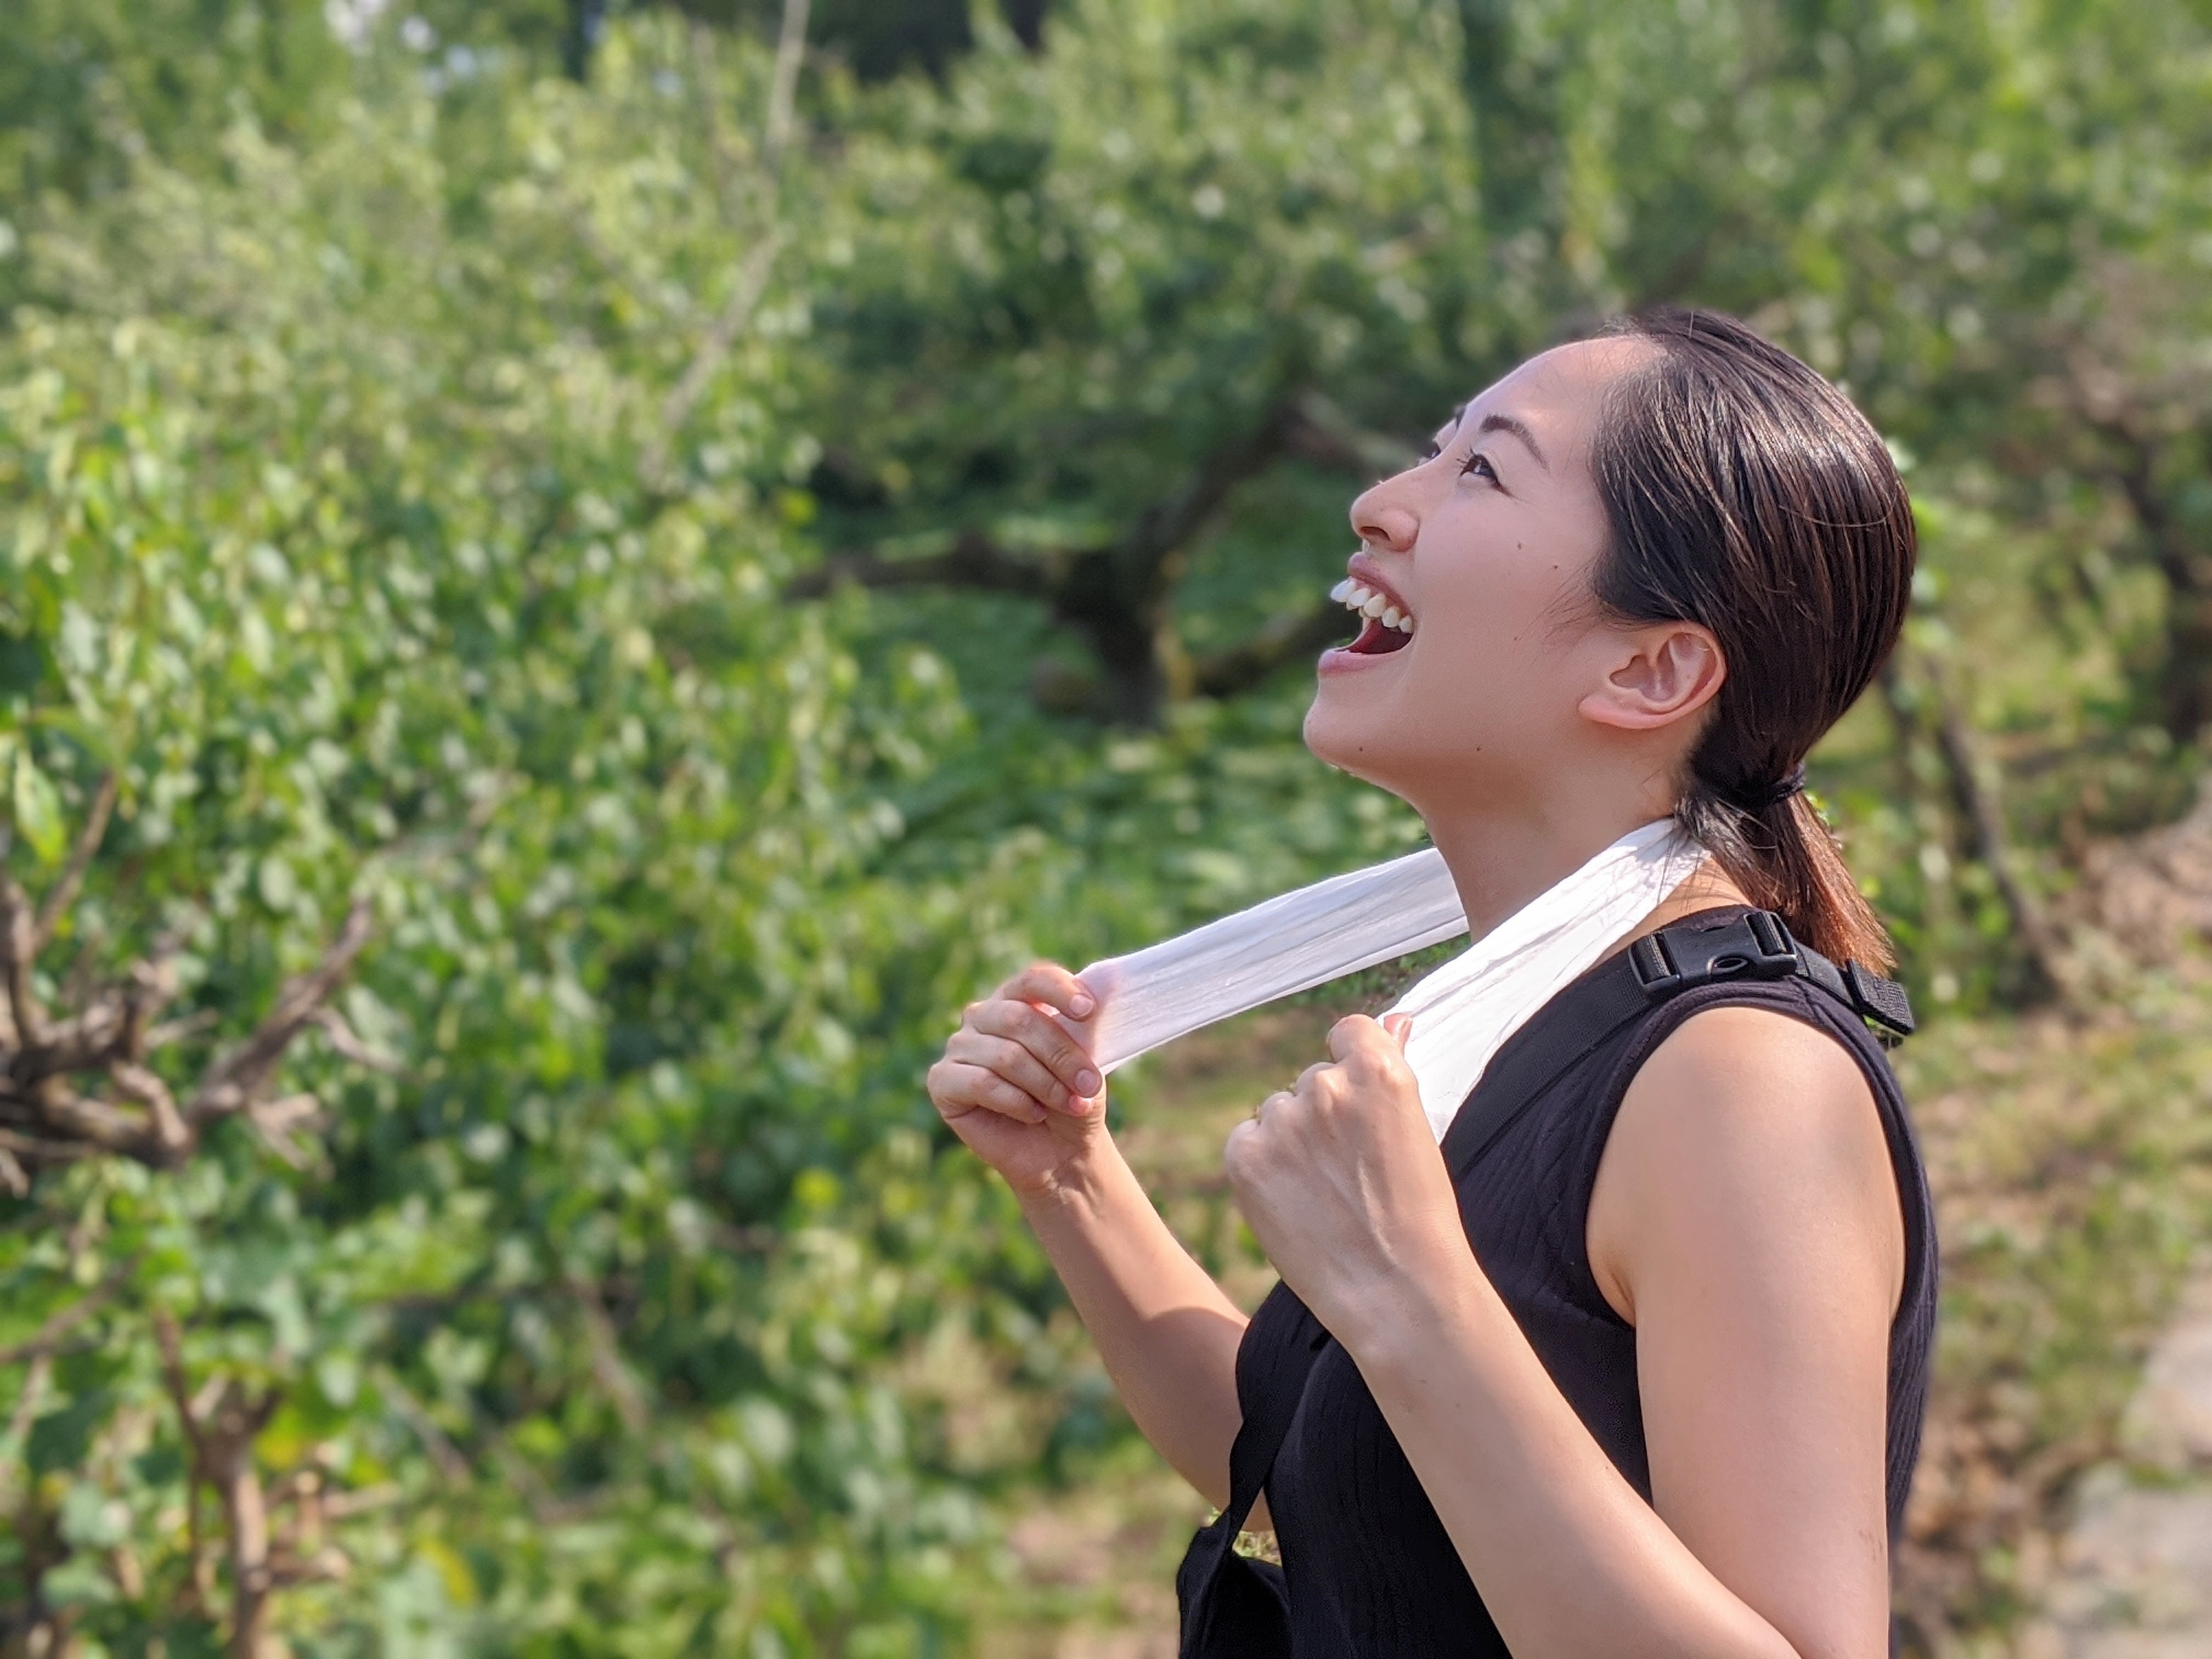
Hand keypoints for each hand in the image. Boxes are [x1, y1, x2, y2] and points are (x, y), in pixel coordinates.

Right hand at [927, 962, 1109, 1196]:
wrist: (1062, 1152)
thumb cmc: (1074, 1098)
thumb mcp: (1089, 1059)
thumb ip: (1087, 1025)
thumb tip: (1104, 988)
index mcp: (1015, 999)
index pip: (1032, 979)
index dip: (1059, 991)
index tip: (1088, 1011)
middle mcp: (981, 1016)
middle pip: (1020, 1019)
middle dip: (1062, 1055)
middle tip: (1088, 1084)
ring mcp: (958, 1047)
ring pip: (1005, 1056)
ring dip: (1045, 1084)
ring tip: (1069, 1104)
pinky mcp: (942, 1082)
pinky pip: (981, 1083)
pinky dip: (1016, 1102)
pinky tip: (1032, 1114)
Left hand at [1223, 1014, 1472, 1346]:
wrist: (1396, 1291)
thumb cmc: (1418, 1214)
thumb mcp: (1416, 1131)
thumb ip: (1392, 1071)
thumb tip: (1394, 1020)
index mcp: (1379, 1070)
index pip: (1348, 1032)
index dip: (1352, 1067)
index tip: (1359, 1106)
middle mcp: (1326, 1086)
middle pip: (1312, 1080)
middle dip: (1324, 1117)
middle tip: (1351, 1172)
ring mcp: (1282, 1121)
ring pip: (1276, 1111)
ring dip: (1291, 1141)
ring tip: (1326, 1195)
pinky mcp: (1245, 1156)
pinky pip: (1246, 1140)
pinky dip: (1262, 1166)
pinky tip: (1294, 1204)